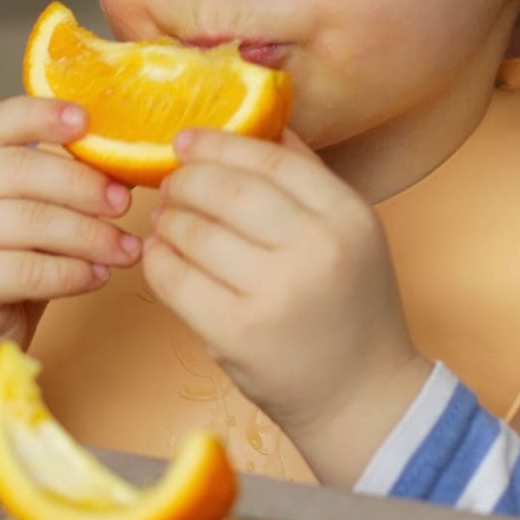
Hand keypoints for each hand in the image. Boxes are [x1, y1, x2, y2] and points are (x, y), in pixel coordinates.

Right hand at [0, 96, 142, 420]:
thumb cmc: (3, 261)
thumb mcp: (24, 209)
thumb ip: (55, 181)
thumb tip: (123, 163)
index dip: (44, 116)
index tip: (86, 121)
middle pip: (22, 171)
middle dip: (83, 186)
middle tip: (124, 203)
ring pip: (31, 222)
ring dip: (90, 236)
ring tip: (125, 249)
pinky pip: (28, 270)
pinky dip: (72, 273)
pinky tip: (97, 276)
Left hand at [142, 128, 434, 485]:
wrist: (361, 395)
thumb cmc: (349, 307)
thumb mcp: (349, 232)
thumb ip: (305, 177)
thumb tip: (253, 123)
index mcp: (346, 215)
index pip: (270, 159)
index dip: (220, 144)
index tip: (188, 140)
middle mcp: (316, 249)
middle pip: (226, 189)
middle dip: (186, 180)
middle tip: (171, 182)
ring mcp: (275, 293)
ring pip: (193, 231)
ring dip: (168, 220)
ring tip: (166, 221)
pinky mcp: (236, 332)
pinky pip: (174, 278)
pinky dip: (158, 260)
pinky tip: (161, 254)